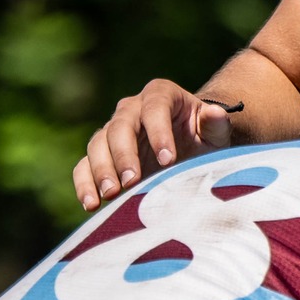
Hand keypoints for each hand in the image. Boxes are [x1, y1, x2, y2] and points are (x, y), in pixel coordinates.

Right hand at [72, 80, 235, 209]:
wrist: (189, 149)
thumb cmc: (204, 137)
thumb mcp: (215, 132)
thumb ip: (215, 124)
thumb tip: (215, 113)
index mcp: (160, 95)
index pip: (155, 109)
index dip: (159, 133)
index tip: (168, 160)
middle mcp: (131, 108)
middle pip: (120, 126)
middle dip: (124, 155)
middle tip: (132, 182)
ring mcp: (112, 130)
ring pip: (98, 144)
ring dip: (101, 170)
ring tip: (110, 194)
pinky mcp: (101, 155)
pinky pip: (84, 165)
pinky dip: (84, 183)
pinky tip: (92, 204)